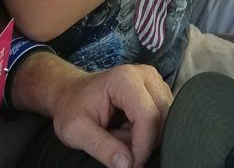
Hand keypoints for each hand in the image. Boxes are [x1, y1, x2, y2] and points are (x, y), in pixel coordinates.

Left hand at [52, 63, 171, 167]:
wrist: (71, 92)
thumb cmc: (72, 108)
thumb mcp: (77, 131)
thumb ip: (102, 147)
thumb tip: (127, 164)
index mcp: (125, 79)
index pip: (148, 116)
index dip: (143, 146)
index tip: (130, 166)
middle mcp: (145, 75)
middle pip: (160, 117)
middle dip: (142, 142)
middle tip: (117, 150)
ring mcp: (153, 79)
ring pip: (163, 118)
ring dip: (144, 136)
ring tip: (118, 136)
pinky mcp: (156, 88)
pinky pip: (161, 116)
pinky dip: (145, 131)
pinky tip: (126, 129)